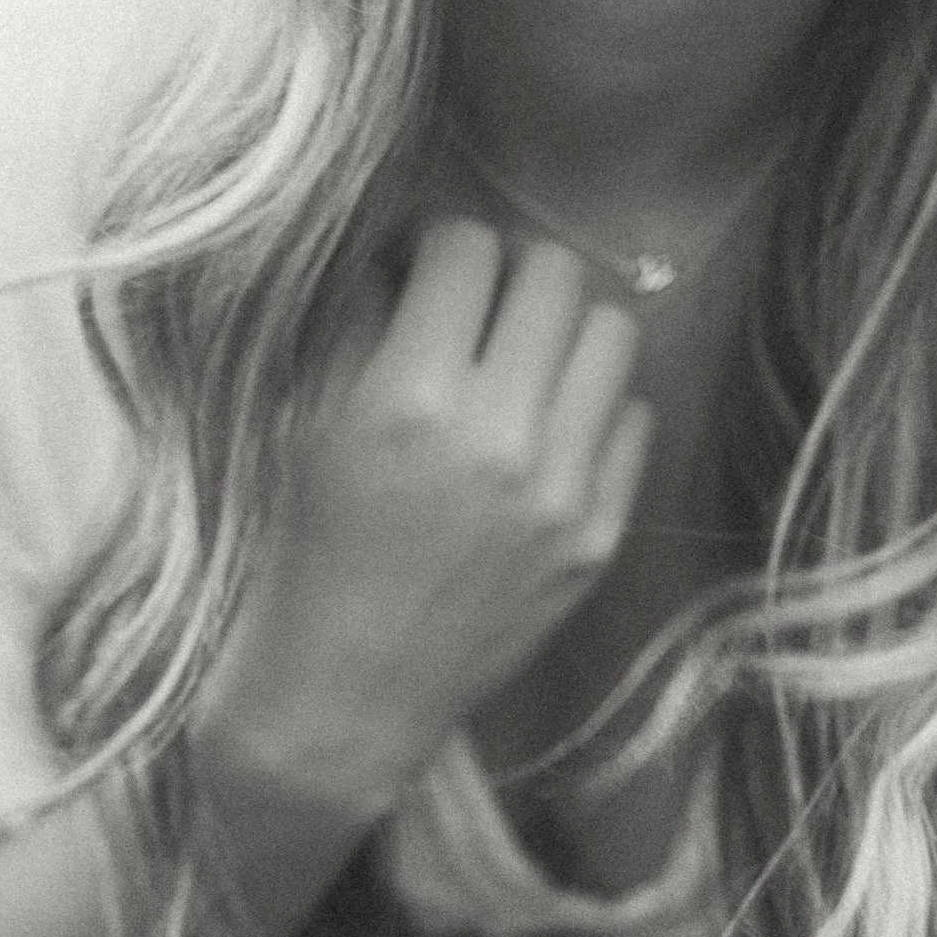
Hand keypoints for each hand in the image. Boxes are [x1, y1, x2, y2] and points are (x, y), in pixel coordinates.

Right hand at [189, 217, 653, 820]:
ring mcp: (562, 492)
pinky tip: (542, 431)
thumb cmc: (305, 548)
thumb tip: (414, 251)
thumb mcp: (306, 421)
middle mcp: (498, 437)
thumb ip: (363, 322)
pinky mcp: (599, 537)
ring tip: (521, 360)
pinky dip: (590, 408)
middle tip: (479, 306)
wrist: (346, 693)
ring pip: (613, 334)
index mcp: (409, 399)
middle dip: (511, 273)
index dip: (439, 243)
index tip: (423, 269)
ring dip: (564, 331)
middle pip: (555, 274)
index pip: (468, 249)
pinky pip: (632, 418)